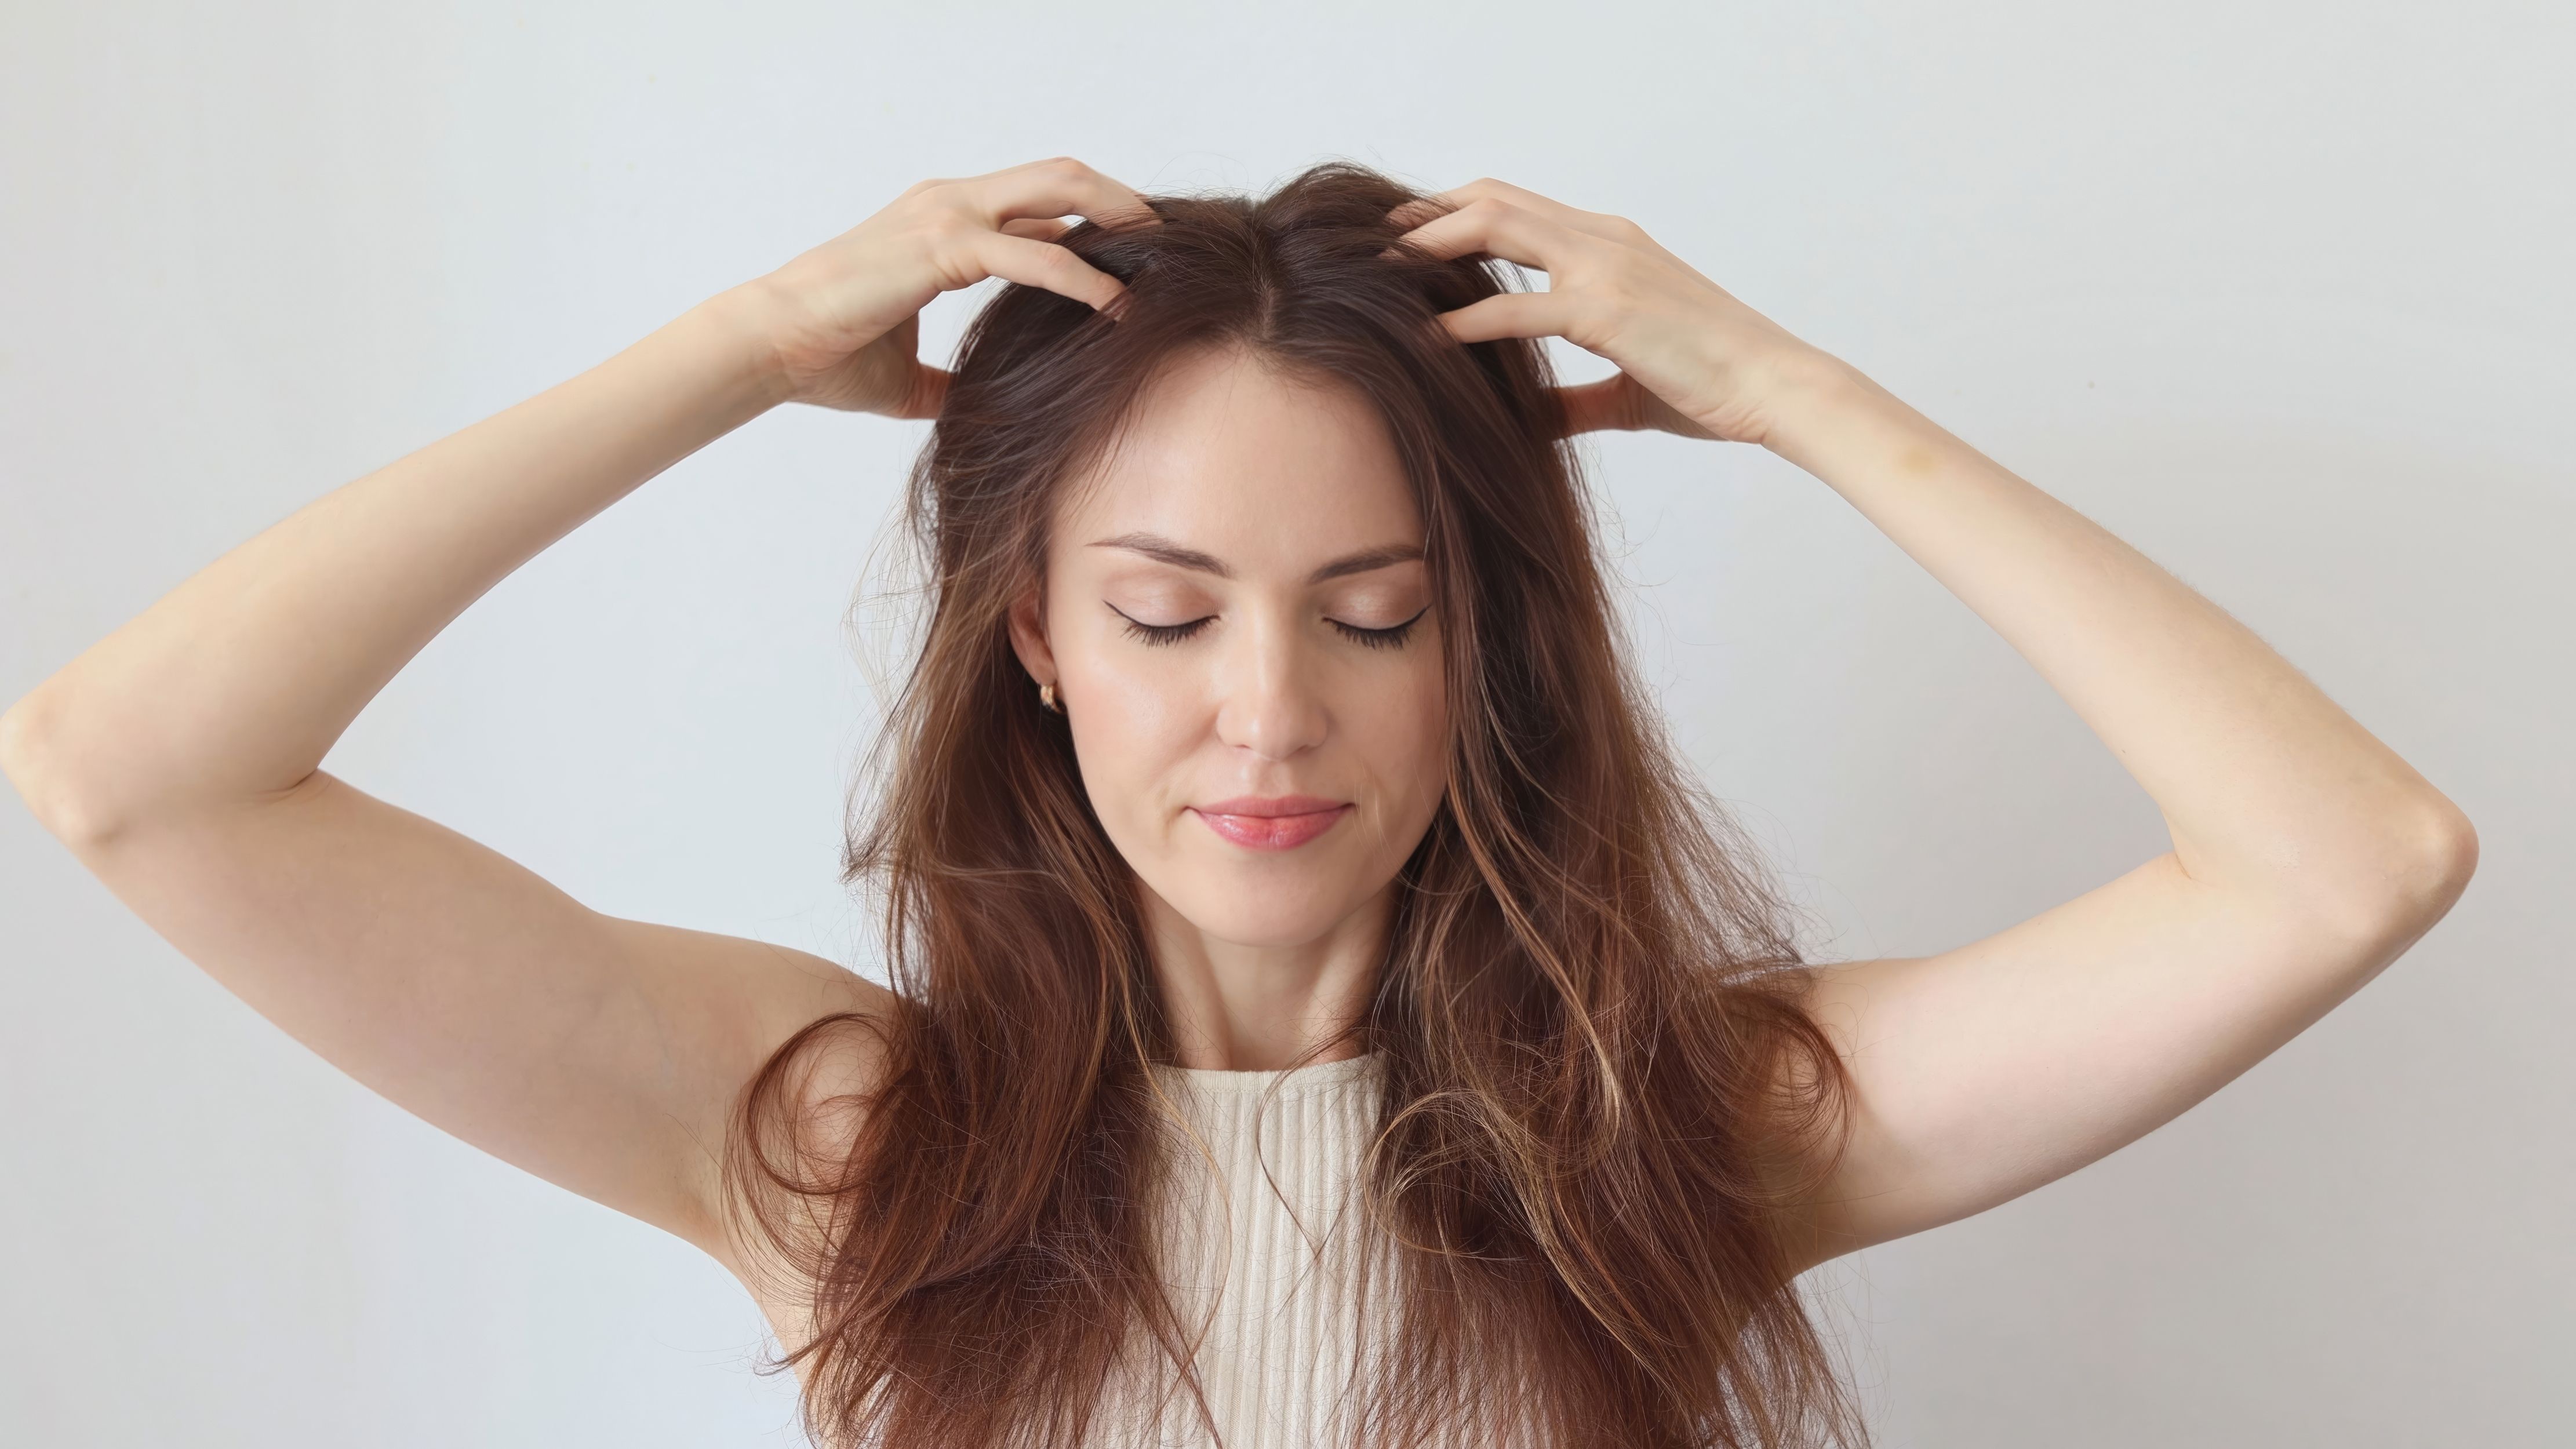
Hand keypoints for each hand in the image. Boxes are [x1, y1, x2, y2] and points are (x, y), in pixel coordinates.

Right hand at [745, 157, 1155, 414]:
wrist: (773, 346)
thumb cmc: (829, 356)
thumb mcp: (908, 377)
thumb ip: (949, 378)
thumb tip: (978, 410)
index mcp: (944, 221)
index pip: (1036, 206)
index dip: (1090, 225)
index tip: (1136, 262)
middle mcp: (950, 202)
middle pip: (1059, 178)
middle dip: (1120, 203)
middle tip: (1166, 245)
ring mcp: (948, 215)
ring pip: (1058, 192)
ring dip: (1118, 223)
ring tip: (1163, 265)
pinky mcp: (945, 245)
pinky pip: (1036, 252)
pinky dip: (1085, 276)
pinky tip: (1119, 306)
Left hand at [1387, 179, 1834, 447]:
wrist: (1774, 386)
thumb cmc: (1712, 384)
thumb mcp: (1628, 387)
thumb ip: (1573, 398)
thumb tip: (1529, 419)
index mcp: (1611, 246)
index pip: (1518, 206)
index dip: (1457, 212)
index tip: (1410, 236)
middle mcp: (1604, 241)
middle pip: (1495, 201)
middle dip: (1428, 215)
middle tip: (1375, 240)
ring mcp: (1605, 268)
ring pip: (1498, 229)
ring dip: (1433, 246)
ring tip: (1381, 271)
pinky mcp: (1607, 310)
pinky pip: (1516, 306)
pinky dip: (1464, 318)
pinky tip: (1424, 337)